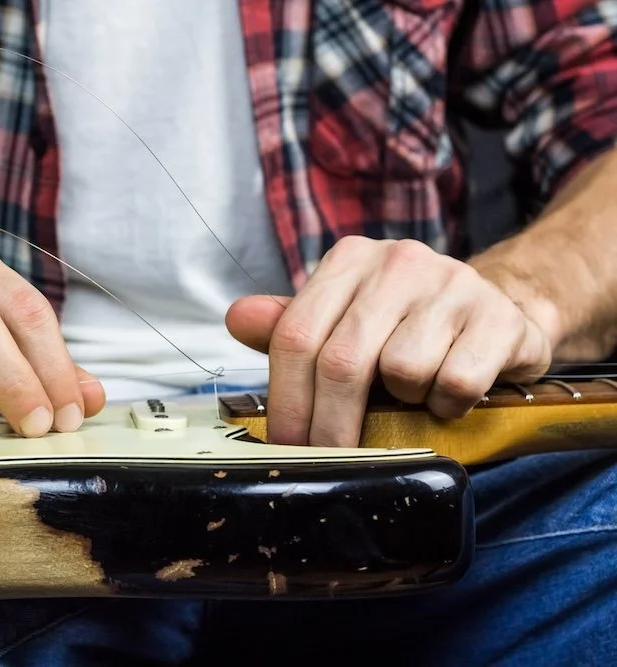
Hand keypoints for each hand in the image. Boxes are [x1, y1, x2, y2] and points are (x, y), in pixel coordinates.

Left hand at [225, 237, 552, 446]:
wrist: (500, 309)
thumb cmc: (406, 326)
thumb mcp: (345, 321)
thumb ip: (291, 326)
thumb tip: (237, 319)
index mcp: (349, 259)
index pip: (296, 335)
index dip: (285, 400)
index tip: (287, 444)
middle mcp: (398, 262)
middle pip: (342, 360)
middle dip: (330, 425)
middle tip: (331, 459)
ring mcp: (453, 283)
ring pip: (402, 371)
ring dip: (403, 403)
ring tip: (412, 395)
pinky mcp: (498, 317)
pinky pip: (456, 383)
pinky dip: (447, 406)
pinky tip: (448, 397)